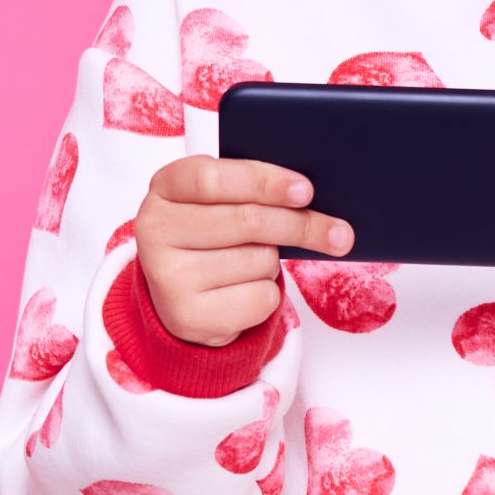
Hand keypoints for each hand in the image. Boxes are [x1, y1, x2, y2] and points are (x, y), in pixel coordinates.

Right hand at [134, 157, 353, 345]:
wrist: (182, 296)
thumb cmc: (211, 237)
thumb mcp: (218, 201)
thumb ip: (251, 189)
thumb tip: (310, 195)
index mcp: (164, 188)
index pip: (213, 178)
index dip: (264, 182)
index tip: (306, 191)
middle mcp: (156, 230)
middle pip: (247, 220)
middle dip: (300, 226)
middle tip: (338, 232)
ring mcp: (168, 276)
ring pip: (258, 260)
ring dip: (273, 262)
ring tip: (252, 262)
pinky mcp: (188, 316)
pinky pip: (259, 298)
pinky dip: (268, 294)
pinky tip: (245, 290)